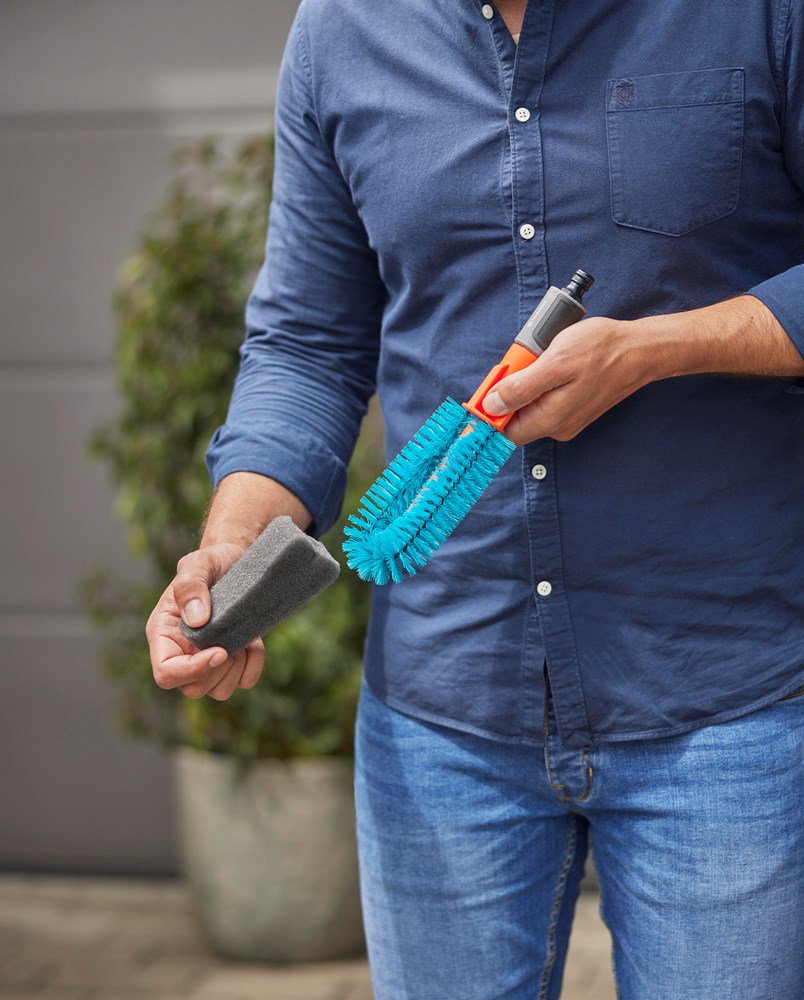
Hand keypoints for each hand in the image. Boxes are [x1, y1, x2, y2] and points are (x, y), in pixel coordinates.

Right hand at [146, 543, 264, 700]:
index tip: (220, 650)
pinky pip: (244, 681)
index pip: (166, 673)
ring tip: (242, 639)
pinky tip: (253, 643)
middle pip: (192, 689)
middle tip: (232, 641)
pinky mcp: (231, 661)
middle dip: (217, 670)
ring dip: (236, 669)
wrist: (236, 561)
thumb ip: (191, 587)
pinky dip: (253, 666)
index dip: (192, 671)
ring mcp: (206, 659)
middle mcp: (182, 652)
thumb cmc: (212, 561)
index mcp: (164, 633)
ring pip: (218, 691)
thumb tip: (197, 620)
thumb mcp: (198, 564)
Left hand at [482, 316, 651, 445]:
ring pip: (530, 406)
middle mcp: (557, 427)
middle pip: (515, 418)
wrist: (640, 350)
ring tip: (541, 357)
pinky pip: (545, 399)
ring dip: (526, 383)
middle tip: (520, 362)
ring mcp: (566, 419)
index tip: (486, 388)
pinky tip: (551, 362)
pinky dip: (541, 381)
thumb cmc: (601, 351)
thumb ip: (521, 388)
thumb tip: (492, 406)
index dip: (489, 412)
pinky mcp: (573, 407)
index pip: (504, 432)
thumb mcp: (555, 363)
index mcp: (550, 420)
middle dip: (509, 391)